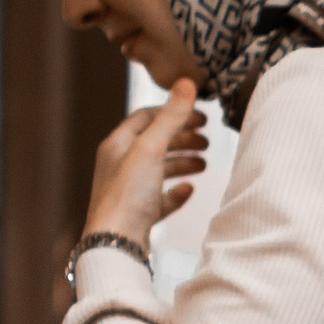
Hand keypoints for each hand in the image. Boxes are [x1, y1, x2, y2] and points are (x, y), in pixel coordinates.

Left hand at [86, 79, 206, 245]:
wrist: (115, 241)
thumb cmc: (127, 194)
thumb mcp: (151, 148)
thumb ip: (171, 117)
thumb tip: (186, 82)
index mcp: (118, 145)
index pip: (146, 118)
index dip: (173, 113)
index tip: (200, 116)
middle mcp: (121, 164)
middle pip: (155, 142)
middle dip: (182, 138)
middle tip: (207, 139)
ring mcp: (130, 190)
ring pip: (160, 169)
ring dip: (183, 162)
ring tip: (205, 162)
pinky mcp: (140, 213)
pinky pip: (161, 198)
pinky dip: (177, 191)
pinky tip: (190, 190)